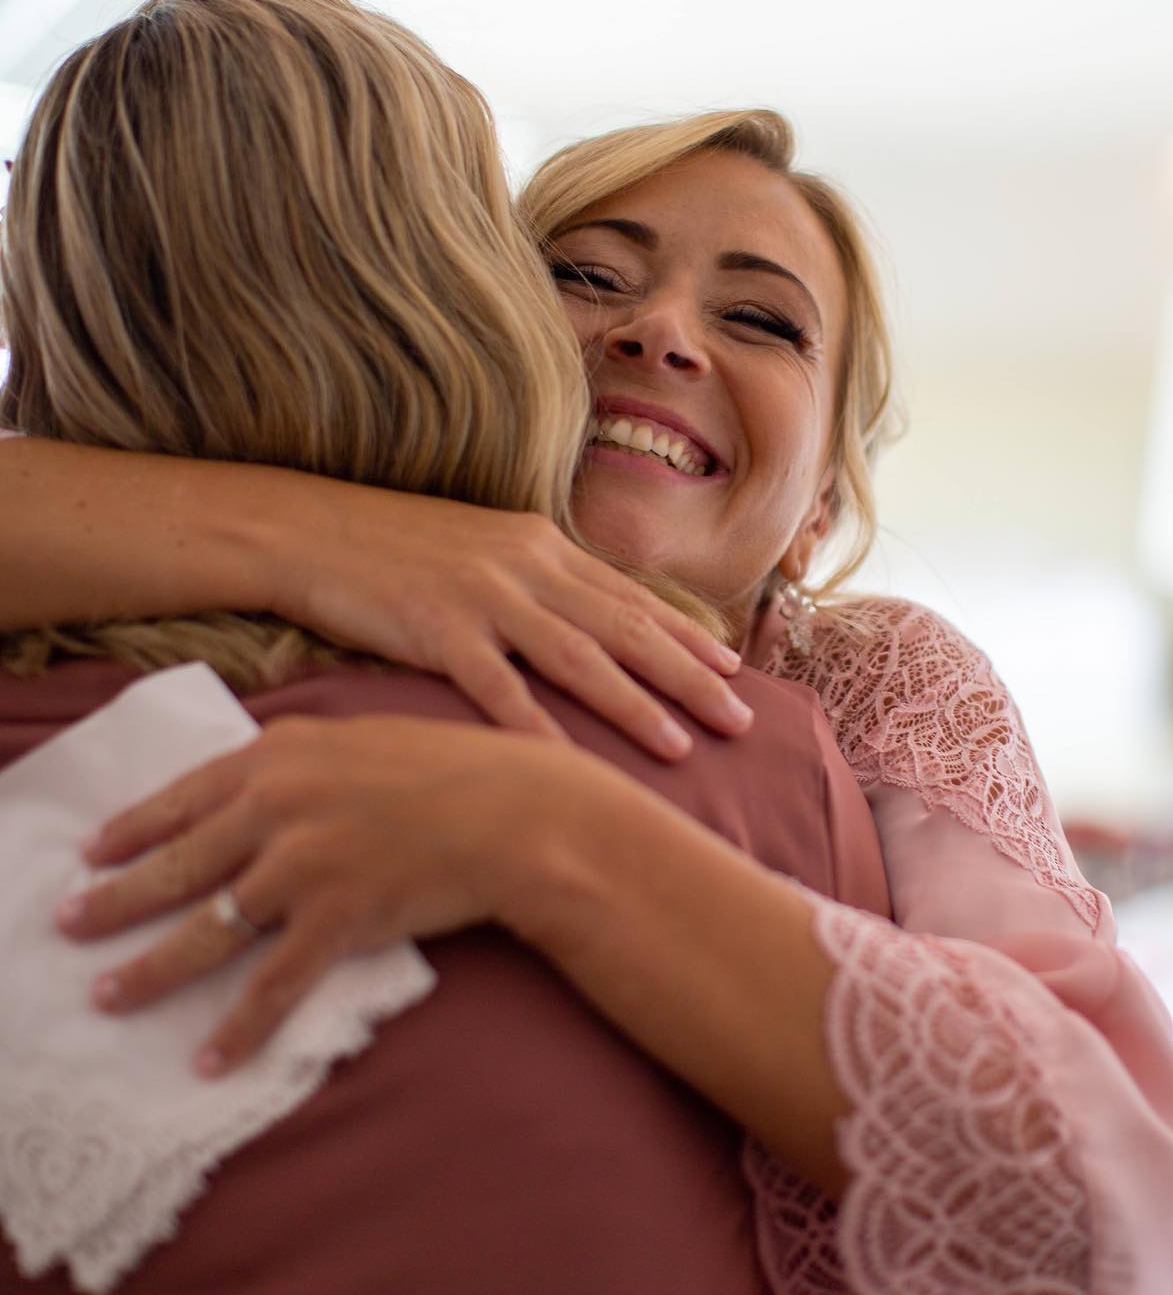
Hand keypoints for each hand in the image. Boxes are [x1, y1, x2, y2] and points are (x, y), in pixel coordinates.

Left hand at [54, 714, 621, 1074]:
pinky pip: (272, 985)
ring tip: (108, 996)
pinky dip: (238, 1027)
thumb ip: (303, 761)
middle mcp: (278, 806)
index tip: (92, 852)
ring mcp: (304, 864)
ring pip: (206, 929)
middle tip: (68, 925)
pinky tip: (208, 1058)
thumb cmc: (455, 770)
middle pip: (176, 865)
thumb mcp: (365, 740)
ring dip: (150, 970)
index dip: (131, 829)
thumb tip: (257, 783)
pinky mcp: (336, 920)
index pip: (182, 796)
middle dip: (113, 901)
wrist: (520, 812)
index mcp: (281, 754)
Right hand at [268, 497, 750, 758]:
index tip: (733, 668)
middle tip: (740, 719)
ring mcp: (483, 597)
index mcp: (541, 546)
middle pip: (624, 628)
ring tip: (680, 746)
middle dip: (688, 677)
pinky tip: (569, 765)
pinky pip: (495, 688)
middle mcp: (526, 567)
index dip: (686, 634)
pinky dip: (535, 728)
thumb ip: (536, 580)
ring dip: (634, 704)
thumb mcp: (481, 548)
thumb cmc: (394, 546)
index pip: (630, 596)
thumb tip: (587, 617)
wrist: (309, 529)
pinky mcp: (435, 628)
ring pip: (577, 657)